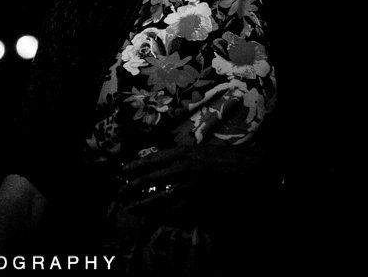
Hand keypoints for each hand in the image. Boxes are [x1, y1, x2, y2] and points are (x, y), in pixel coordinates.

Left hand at [115, 146, 277, 216]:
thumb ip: (180, 156)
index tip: (123, 171)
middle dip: (131, 187)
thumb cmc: (224, 157)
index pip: (151, 160)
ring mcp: (189, 188)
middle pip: (149, 180)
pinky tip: (154, 217)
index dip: (134, 166)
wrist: (247, 168)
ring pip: (159, 199)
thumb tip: (160, 163)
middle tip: (120, 193)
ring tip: (132, 208)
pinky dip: (162, 215)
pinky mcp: (198, 203)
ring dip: (143, 205)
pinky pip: (175, 211)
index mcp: (182, 152)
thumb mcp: (199, 150)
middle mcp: (182, 168)